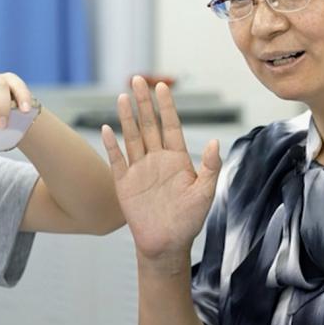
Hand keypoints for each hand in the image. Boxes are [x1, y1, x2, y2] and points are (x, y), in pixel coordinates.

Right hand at [101, 76, 220, 261]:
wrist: (167, 244)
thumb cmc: (189, 221)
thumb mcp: (205, 193)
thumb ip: (211, 167)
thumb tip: (217, 142)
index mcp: (177, 159)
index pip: (170, 126)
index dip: (166, 107)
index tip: (162, 87)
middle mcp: (157, 159)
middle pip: (149, 125)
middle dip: (144, 103)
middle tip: (138, 80)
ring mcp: (139, 170)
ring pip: (132, 137)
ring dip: (127, 118)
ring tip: (123, 97)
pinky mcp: (125, 183)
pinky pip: (117, 160)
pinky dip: (111, 145)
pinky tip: (106, 129)